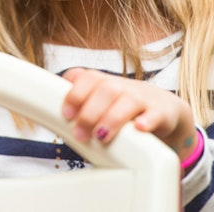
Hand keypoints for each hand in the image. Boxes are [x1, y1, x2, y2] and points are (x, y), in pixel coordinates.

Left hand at [61, 68, 196, 162]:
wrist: (165, 110)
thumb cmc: (124, 108)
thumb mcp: (101, 102)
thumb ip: (79, 103)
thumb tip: (48, 111)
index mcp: (105, 82)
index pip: (88, 77)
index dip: (75, 94)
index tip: (66, 115)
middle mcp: (123, 87)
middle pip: (106, 89)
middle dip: (90, 112)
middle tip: (80, 135)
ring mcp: (143, 98)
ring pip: (128, 101)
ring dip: (112, 118)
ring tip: (102, 136)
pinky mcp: (162, 113)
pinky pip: (156, 114)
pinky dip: (147, 120)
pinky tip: (138, 128)